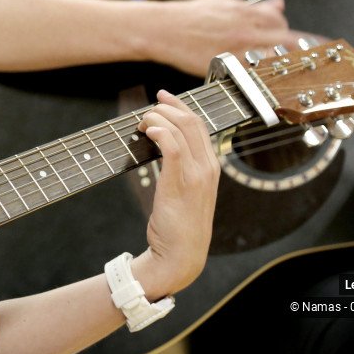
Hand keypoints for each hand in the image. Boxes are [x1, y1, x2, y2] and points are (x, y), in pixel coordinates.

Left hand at [133, 90, 219, 298]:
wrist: (181, 255)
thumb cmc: (178, 225)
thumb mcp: (184, 191)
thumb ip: (179, 168)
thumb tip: (161, 144)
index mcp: (212, 166)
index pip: (199, 125)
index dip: (180, 106)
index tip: (162, 97)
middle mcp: (209, 167)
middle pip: (192, 121)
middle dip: (168, 107)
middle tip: (149, 107)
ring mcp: (197, 174)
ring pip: (181, 129)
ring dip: (157, 118)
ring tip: (142, 123)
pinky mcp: (182, 182)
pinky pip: (173, 146)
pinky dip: (159, 132)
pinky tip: (147, 132)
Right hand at [154, 0, 304, 75]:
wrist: (164, 28)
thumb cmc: (190, 16)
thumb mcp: (223, 3)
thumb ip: (254, 6)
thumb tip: (278, 5)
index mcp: (246, 12)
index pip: (281, 22)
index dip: (287, 32)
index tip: (293, 41)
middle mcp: (246, 29)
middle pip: (284, 40)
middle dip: (290, 49)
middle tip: (291, 58)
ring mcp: (237, 48)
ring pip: (274, 58)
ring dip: (280, 64)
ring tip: (283, 71)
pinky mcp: (226, 65)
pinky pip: (254, 72)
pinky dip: (262, 76)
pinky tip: (264, 80)